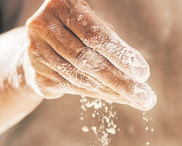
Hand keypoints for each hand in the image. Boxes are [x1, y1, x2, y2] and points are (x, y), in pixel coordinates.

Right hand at [23, 0, 155, 109]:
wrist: (39, 47)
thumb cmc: (77, 32)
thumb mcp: (92, 26)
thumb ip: (112, 43)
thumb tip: (139, 73)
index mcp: (60, 6)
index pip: (94, 35)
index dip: (120, 55)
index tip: (143, 73)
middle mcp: (42, 26)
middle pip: (87, 60)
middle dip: (121, 81)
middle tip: (146, 97)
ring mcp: (35, 52)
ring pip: (81, 77)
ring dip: (114, 91)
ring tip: (137, 99)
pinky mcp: (36, 75)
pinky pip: (73, 88)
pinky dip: (100, 95)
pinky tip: (119, 98)